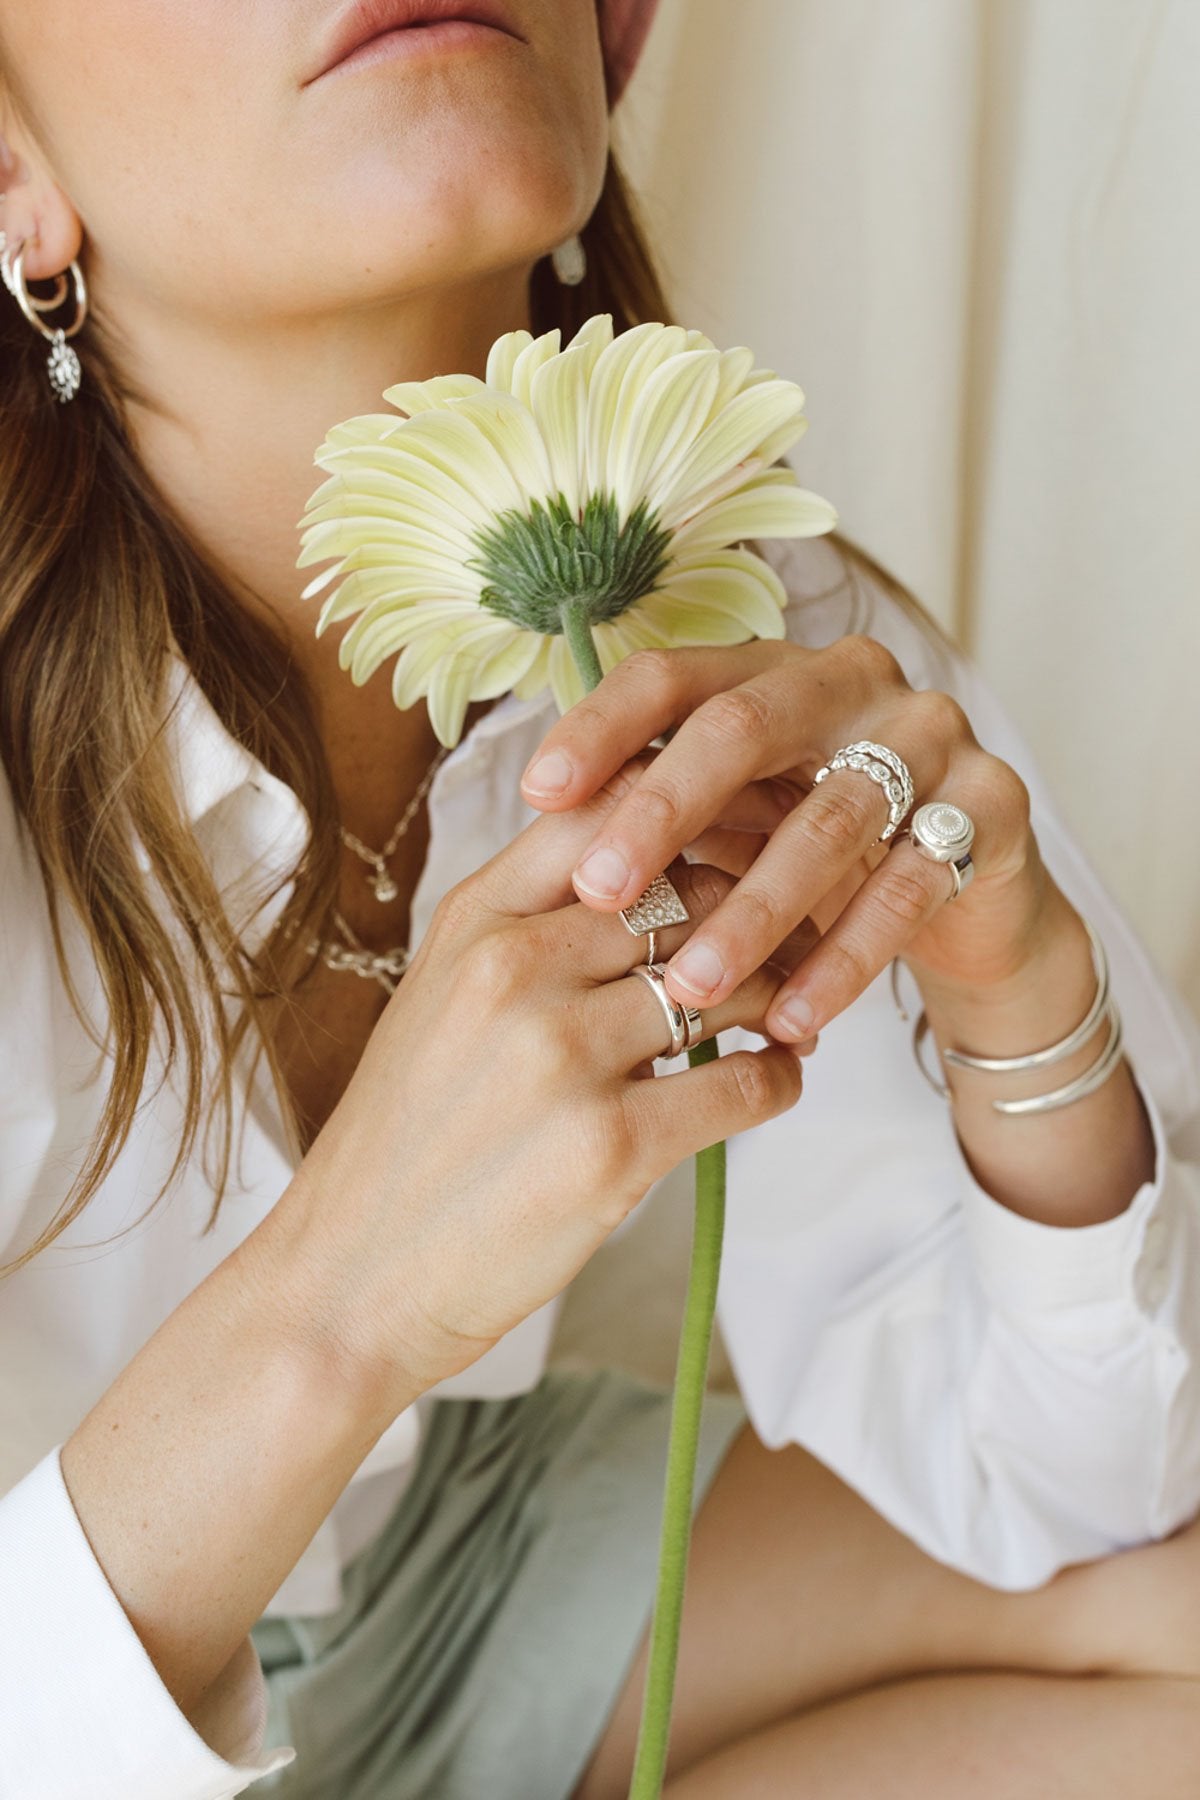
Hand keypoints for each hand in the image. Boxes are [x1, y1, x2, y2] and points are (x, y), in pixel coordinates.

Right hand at [281, 762, 806, 1400]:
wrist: (348, 1281)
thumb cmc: (404, 1143)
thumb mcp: (438, 998)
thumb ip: (525, 926)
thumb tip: (648, 875)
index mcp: (473, 923)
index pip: (608, 811)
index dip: (694, 809)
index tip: (740, 838)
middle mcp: (515, 968)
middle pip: (692, 895)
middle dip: (757, 917)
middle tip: (790, 944)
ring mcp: (562, 1055)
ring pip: (730, 982)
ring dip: (776, 998)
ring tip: (783, 1018)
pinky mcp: (611, 1145)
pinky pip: (748, 1081)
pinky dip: (779, 1078)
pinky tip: (769, 1082)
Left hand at [517, 637, 1064, 1043]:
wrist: (965, 909)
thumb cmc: (817, 863)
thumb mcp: (737, 832)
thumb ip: (667, 821)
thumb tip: (545, 845)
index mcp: (773, 670)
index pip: (674, 675)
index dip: (601, 727)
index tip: (536, 794)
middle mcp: (851, 682)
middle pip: (743, 726)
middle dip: (662, 810)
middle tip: (601, 893)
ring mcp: (931, 736)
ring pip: (826, 820)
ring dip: (749, 911)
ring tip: (686, 988)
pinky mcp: (991, 808)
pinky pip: (906, 890)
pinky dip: (841, 961)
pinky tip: (789, 1019)